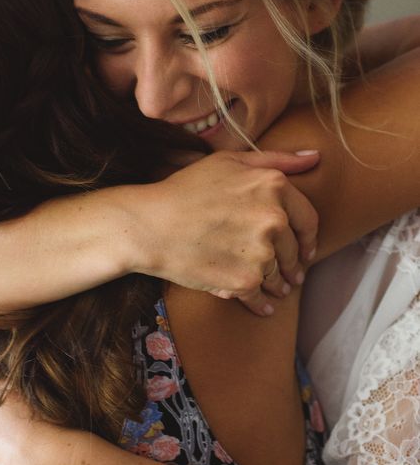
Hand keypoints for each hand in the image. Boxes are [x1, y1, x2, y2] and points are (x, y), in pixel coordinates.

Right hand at [125, 149, 319, 315]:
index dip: (307, 236)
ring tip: (269, 287)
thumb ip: (275, 159)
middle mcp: (273, 218)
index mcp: (273, 186)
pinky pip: (261, 297)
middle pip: (293, 250)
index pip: (307, 218)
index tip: (303, 248)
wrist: (149, 224)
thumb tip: (315, 158)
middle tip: (287, 273)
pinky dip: (262, 304)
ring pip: (278, 275)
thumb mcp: (228, 162)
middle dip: (291, 263)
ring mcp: (260, 251)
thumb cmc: (184, 190)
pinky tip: (261, 307)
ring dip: (277, 284)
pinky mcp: (244, 280)